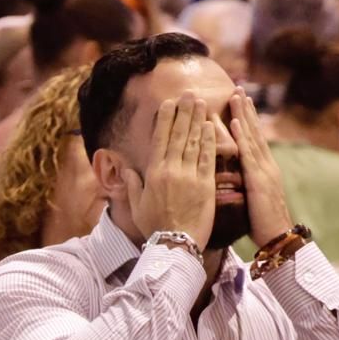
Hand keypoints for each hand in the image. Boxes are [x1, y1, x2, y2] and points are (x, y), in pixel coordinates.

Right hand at [123, 92, 215, 247]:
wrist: (176, 245)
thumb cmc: (154, 228)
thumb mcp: (137, 206)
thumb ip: (132, 185)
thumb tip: (127, 169)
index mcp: (153, 173)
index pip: (160, 139)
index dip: (165, 119)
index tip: (169, 103)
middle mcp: (171, 170)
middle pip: (178, 135)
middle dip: (184, 112)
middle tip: (189, 93)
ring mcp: (189, 177)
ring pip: (193, 142)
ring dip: (197, 120)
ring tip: (201, 102)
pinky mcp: (206, 185)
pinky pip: (207, 158)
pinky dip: (209, 141)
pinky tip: (211, 126)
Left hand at [228, 90, 294, 247]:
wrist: (278, 238)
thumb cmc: (263, 224)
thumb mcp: (254, 199)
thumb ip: (248, 184)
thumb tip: (237, 177)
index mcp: (265, 170)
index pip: (255, 139)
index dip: (248, 120)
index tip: (241, 101)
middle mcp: (267, 165)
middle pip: (255, 132)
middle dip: (246, 109)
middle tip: (238, 88)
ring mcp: (264, 171)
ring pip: (252, 138)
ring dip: (244, 115)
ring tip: (236, 96)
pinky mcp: (259, 180)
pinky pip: (249, 155)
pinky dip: (243, 137)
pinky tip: (236, 122)